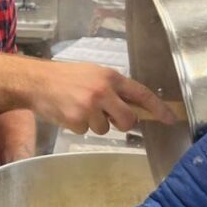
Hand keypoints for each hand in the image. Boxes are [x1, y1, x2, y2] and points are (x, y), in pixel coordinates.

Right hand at [30, 61, 174, 133]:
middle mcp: (103, 91)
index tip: (171, 119)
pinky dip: (78, 126)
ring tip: (78, 108)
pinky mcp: (76, 119)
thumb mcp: (94, 75)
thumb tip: (134, 110)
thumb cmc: (65, 77)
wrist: (36, 81)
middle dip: (121, 124)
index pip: (142, 94)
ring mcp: (89, 106)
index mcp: (110, 77)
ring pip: (105, 129)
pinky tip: (68, 113)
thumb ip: (114, 89)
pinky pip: (86, 131)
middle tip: (108, 117)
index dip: (158, 108)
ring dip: (94, 123)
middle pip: (128, 120)